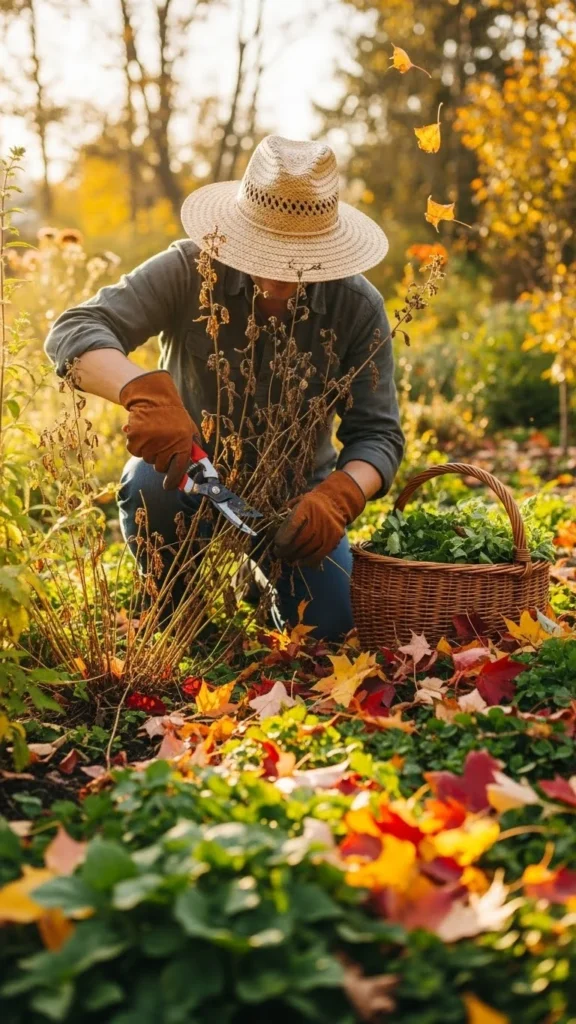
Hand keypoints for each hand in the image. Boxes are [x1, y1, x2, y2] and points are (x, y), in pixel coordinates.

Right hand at [119, 370, 199, 489]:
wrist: (153, 397)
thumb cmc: (174, 415)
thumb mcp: (189, 429)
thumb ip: (194, 448)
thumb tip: (198, 468)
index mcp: (183, 443)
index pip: (179, 470)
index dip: (173, 480)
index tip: (168, 486)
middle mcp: (167, 445)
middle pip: (160, 467)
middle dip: (161, 460)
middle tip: (161, 445)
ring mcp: (150, 443)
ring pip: (147, 459)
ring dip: (149, 451)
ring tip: (153, 434)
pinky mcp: (135, 439)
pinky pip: (135, 451)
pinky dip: (137, 445)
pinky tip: (143, 433)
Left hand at [273, 470, 365, 566]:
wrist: (335, 502)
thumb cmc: (311, 504)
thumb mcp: (298, 503)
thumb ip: (289, 515)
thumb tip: (276, 532)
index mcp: (306, 506)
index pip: (294, 524)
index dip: (284, 536)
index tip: (277, 544)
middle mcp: (318, 518)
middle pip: (300, 539)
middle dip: (287, 549)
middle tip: (278, 553)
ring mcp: (327, 529)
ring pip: (309, 548)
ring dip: (296, 556)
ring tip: (288, 558)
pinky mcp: (334, 539)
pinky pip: (321, 553)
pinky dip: (310, 561)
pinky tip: (301, 563)